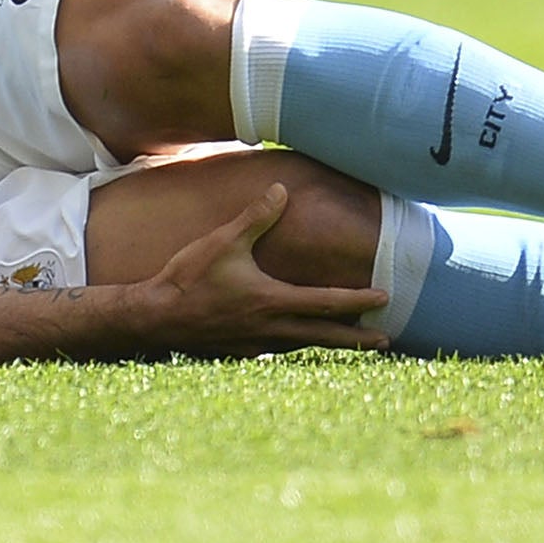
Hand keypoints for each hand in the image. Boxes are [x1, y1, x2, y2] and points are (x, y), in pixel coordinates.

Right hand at [138, 184, 391, 355]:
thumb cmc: (189, 277)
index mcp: (272, 301)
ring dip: (328, 341)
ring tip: (347, 338)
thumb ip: (255, 218)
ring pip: (303, 345)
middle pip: (325, 336)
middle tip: (386, 340)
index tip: (385, 297)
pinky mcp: (241, 352)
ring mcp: (257, 345)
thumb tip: (282, 190)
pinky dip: (296, 344)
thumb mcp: (223, 241)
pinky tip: (294, 340)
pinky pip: (278, 350)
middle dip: (358, 338)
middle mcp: (271, 329)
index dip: (358, 300)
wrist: (157, 317)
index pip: (326, 302)